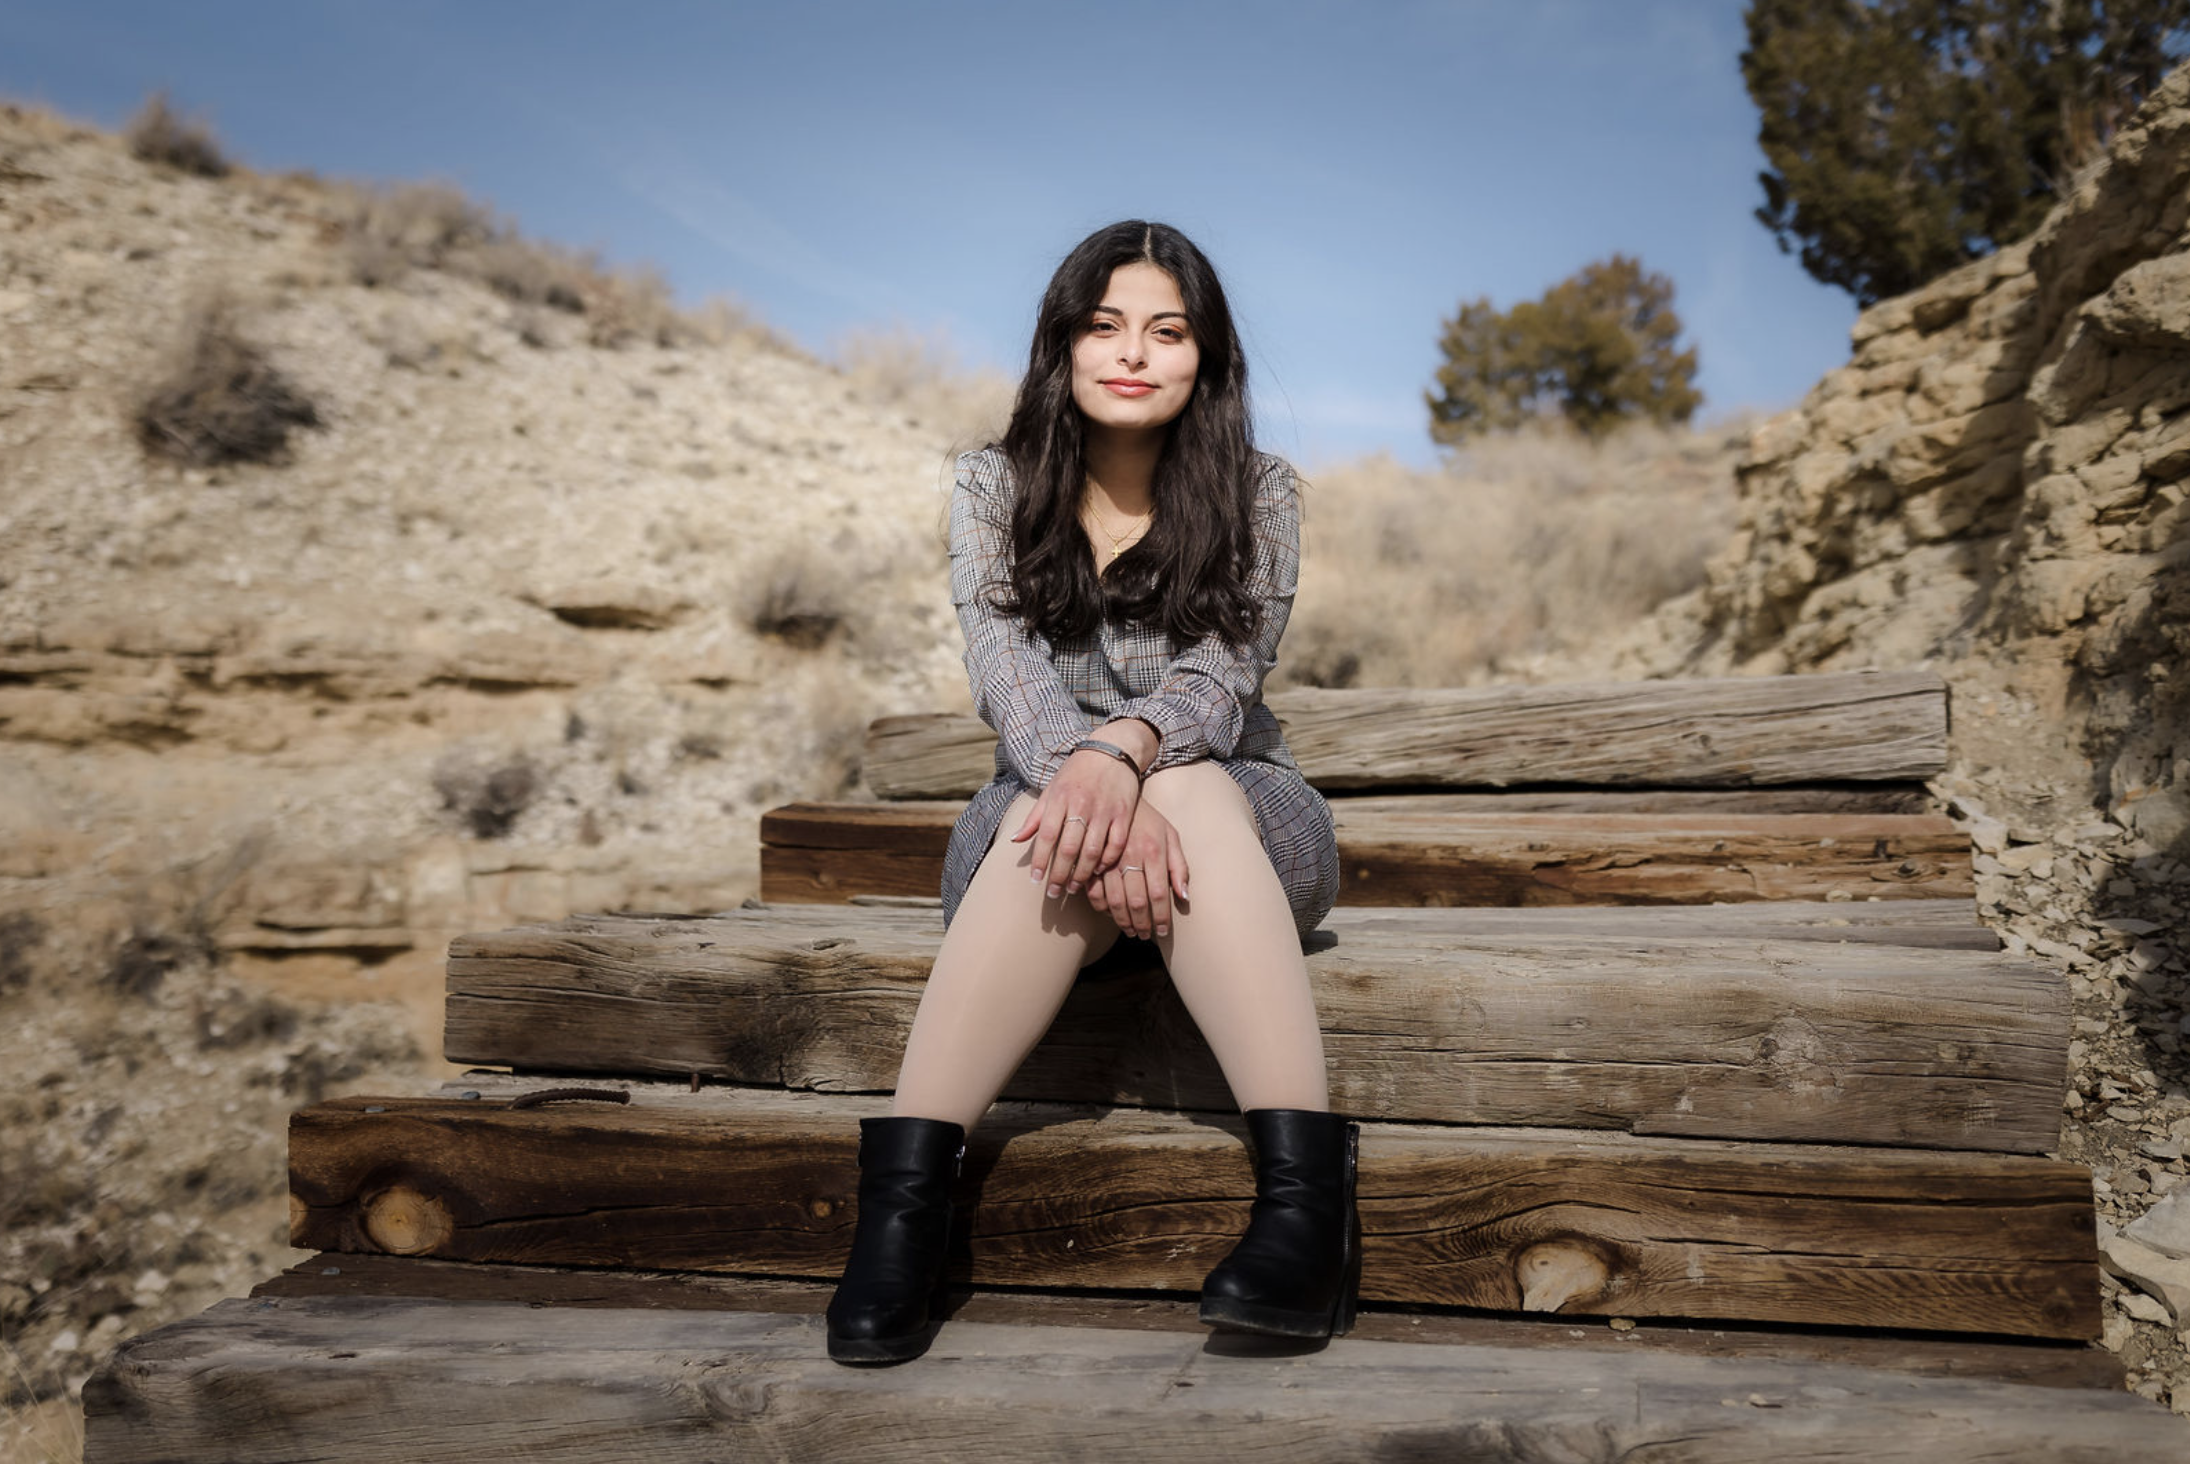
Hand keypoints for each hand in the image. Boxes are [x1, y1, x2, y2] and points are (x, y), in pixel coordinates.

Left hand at [1013, 748, 1140, 898]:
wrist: (1111, 751)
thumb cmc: (1076, 773)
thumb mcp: (1052, 789)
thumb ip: (1035, 817)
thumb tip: (1015, 840)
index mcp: (1060, 798)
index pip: (1046, 835)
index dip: (1040, 860)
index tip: (1036, 879)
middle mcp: (1081, 804)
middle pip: (1068, 848)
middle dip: (1059, 875)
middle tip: (1054, 893)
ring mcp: (1105, 810)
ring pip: (1092, 851)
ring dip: (1082, 874)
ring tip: (1073, 888)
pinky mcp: (1124, 813)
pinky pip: (1116, 844)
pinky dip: (1107, 861)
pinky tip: (1098, 871)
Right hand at [1084, 797, 1189, 939]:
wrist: (1117, 794)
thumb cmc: (1149, 820)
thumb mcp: (1171, 835)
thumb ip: (1180, 866)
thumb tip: (1185, 897)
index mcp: (1153, 850)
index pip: (1158, 893)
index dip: (1160, 917)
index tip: (1162, 931)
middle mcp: (1130, 856)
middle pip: (1136, 901)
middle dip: (1141, 924)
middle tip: (1145, 935)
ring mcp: (1108, 859)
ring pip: (1114, 900)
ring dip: (1122, 921)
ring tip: (1130, 930)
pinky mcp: (1092, 859)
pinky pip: (1094, 891)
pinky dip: (1101, 907)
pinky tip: (1110, 914)